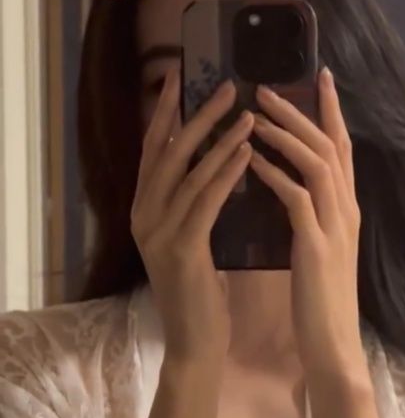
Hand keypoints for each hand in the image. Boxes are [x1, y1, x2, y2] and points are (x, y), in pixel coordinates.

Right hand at [130, 65, 253, 364]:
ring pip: (188, 173)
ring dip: (219, 139)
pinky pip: (205, 201)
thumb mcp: (191, 235)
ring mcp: (158, 231)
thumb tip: (213, 157)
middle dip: (196, 115)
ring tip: (247, 112)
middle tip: (225, 85)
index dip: (165, 112)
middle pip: (167, 151)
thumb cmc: (200, 288)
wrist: (195, 341)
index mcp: (145, 208)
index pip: (153, 149)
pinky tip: (247, 153)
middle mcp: (144, 214)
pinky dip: (226, 173)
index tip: (181, 76)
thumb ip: (193, 200)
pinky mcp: (181, 249)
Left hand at [249, 67, 367, 382]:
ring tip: (254, 113)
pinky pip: (297, 198)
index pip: (343, 147)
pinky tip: (251, 161)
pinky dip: (274, 175)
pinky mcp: (317, 245)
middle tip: (268, 85)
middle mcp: (347, 208)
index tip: (318, 77)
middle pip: (331, 144)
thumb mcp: (321, 246)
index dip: (331, 111)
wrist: (333, 343)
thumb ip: (313, 213)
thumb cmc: (322, 298)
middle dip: (301, 111)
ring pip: (317, 163)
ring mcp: (335, 225)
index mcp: (347, 207)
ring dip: (285, 134)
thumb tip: (294, 185)